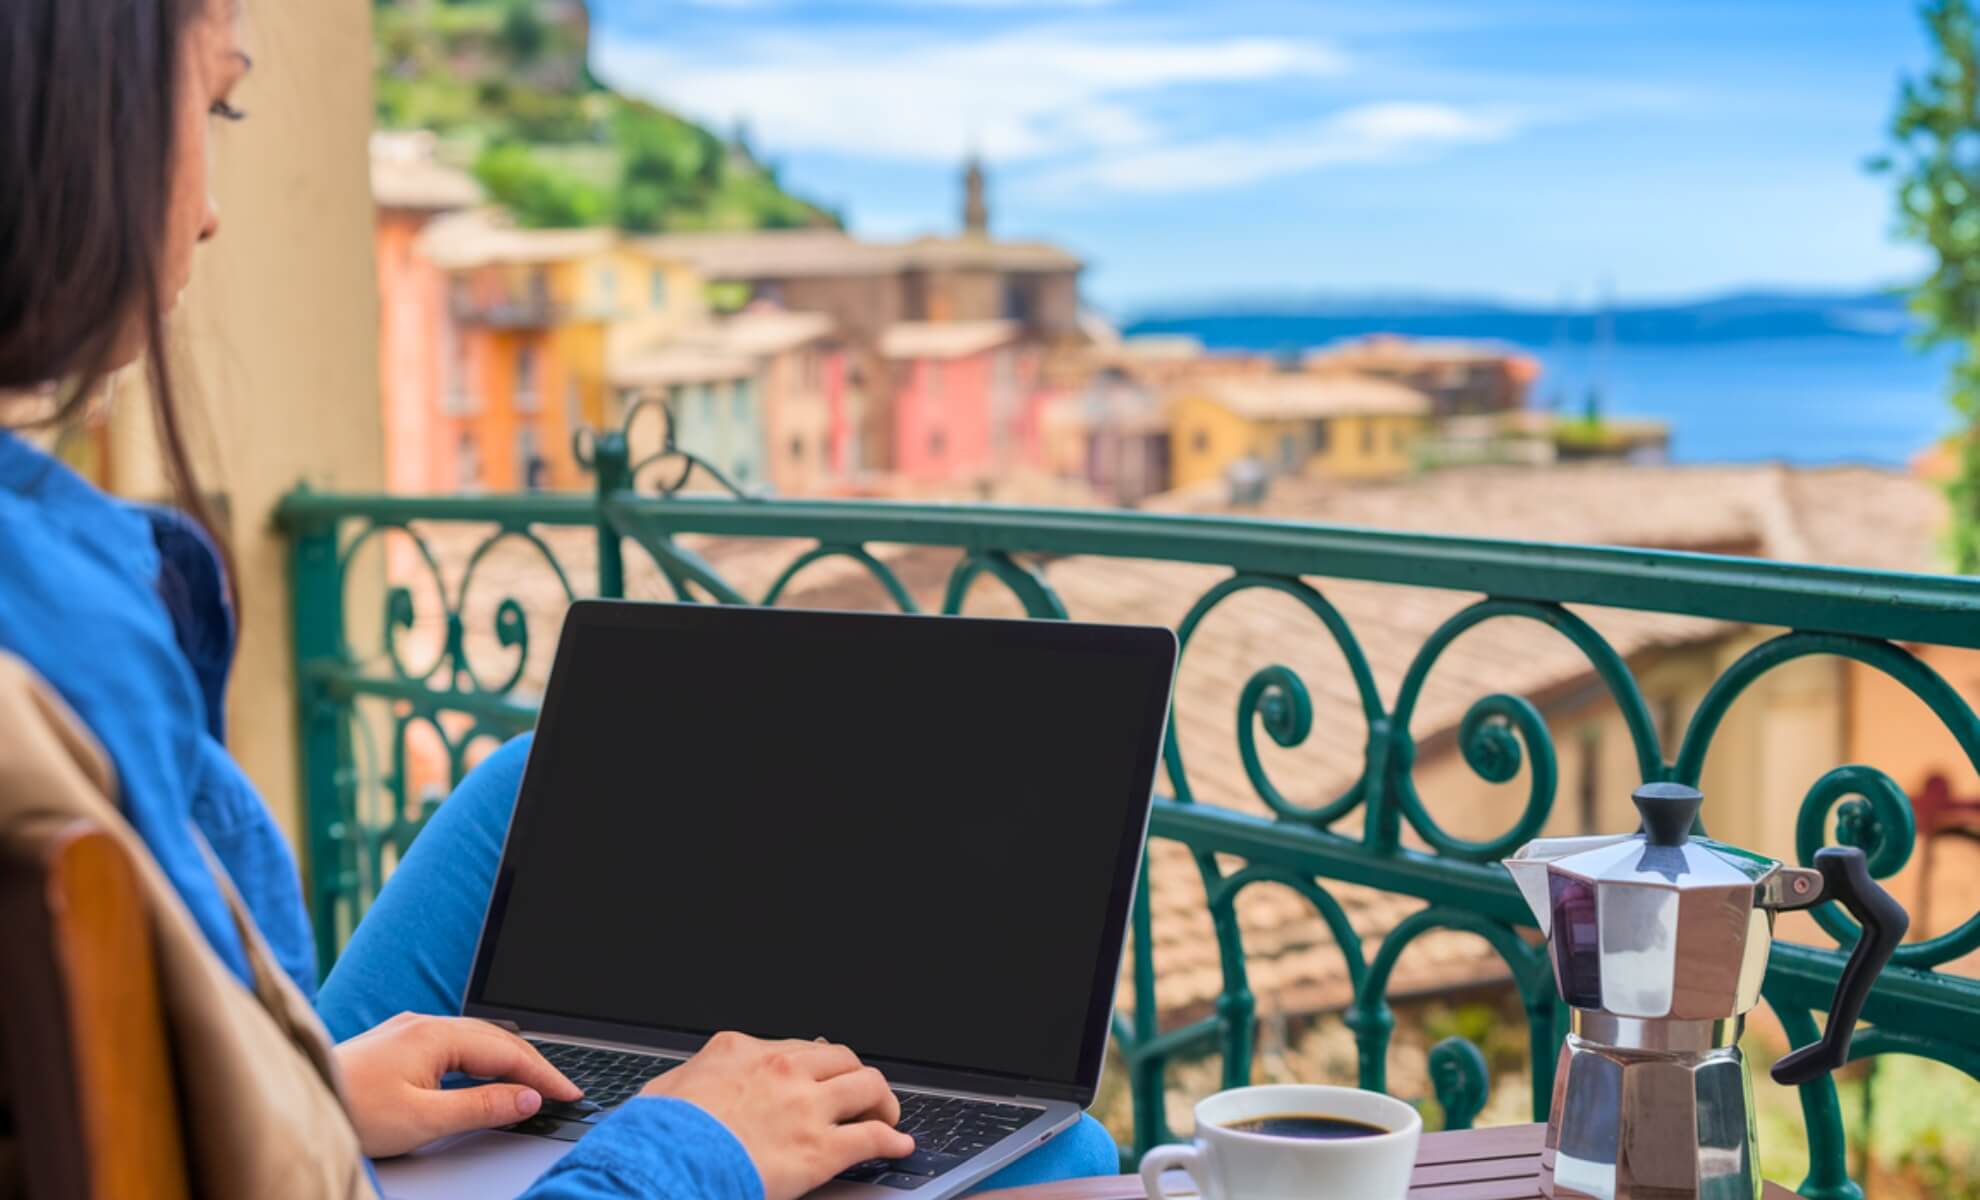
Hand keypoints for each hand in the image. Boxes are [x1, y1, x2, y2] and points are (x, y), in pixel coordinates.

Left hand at [334, 1012, 582, 1157]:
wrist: (298, 1101)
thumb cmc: (351, 1110)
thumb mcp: (423, 1119)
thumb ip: (481, 1107)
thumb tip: (527, 1098)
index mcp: (436, 1035)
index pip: (508, 1052)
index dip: (543, 1075)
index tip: (570, 1093)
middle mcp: (425, 1024)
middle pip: (497, 1039)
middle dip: (533, 1065)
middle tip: (561, 1091)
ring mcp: (409, 1031)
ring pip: (476, 1039)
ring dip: (508, 1061)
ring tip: (533, 1084)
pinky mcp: (397, 1044)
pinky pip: (455, 1044)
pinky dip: (482, 1060)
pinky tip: (485, 1075)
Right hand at [642, 1032, 913, 1199]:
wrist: (664, 1164)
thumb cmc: (658, 1136)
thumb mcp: (666, 1089)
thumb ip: (692, 1079)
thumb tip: (691, 1087)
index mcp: (742, 1051)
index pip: (795, 1048)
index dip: (815, 1063)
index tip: (822, 1072)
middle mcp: (781, 1070)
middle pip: (840, 1058)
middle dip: (854, 1074)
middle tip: (860, 1093)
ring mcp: (805, 1106)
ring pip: (866, 1085)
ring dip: (882, 1100)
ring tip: (886, 1114)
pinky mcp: (820, 1148)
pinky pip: (871, 1137)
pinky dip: (892, 1140)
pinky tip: (899, 1145)